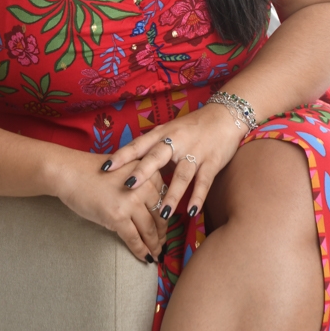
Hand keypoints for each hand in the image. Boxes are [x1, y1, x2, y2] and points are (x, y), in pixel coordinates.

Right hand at [54, 151, 168, 262]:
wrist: (70, 173)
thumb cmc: (94, 171)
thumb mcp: (126, 169)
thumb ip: (142, 183)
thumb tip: (155, 208)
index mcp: (148, 171)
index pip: (164, 199)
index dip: (165, 217)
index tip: (164, 227)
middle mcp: (144, 185)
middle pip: (160, 216)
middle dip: (161, 234)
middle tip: (162, 245)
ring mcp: (131, 201)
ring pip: (149, 230)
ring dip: (154, 245)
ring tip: (155, 254)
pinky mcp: (117, 216)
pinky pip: (134, 238)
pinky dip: (141, 250)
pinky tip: (145, 258)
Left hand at [101, 103, 242, 219]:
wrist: (225, 116)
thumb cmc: (192, 127)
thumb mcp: (170, 131)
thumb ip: (153, 148)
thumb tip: (131, 165)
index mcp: (162, 133)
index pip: (138, 145)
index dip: (121, 156)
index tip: (105, 168)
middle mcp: (176, 141)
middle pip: (157, 156)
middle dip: (142, 172)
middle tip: (127, 186)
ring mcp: (195, 152)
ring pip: (182, 175)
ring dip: (172, 195)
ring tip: (162, 214)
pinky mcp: (212, 162)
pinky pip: (204, 182)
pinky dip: (198, 198)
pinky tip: (191, 213)